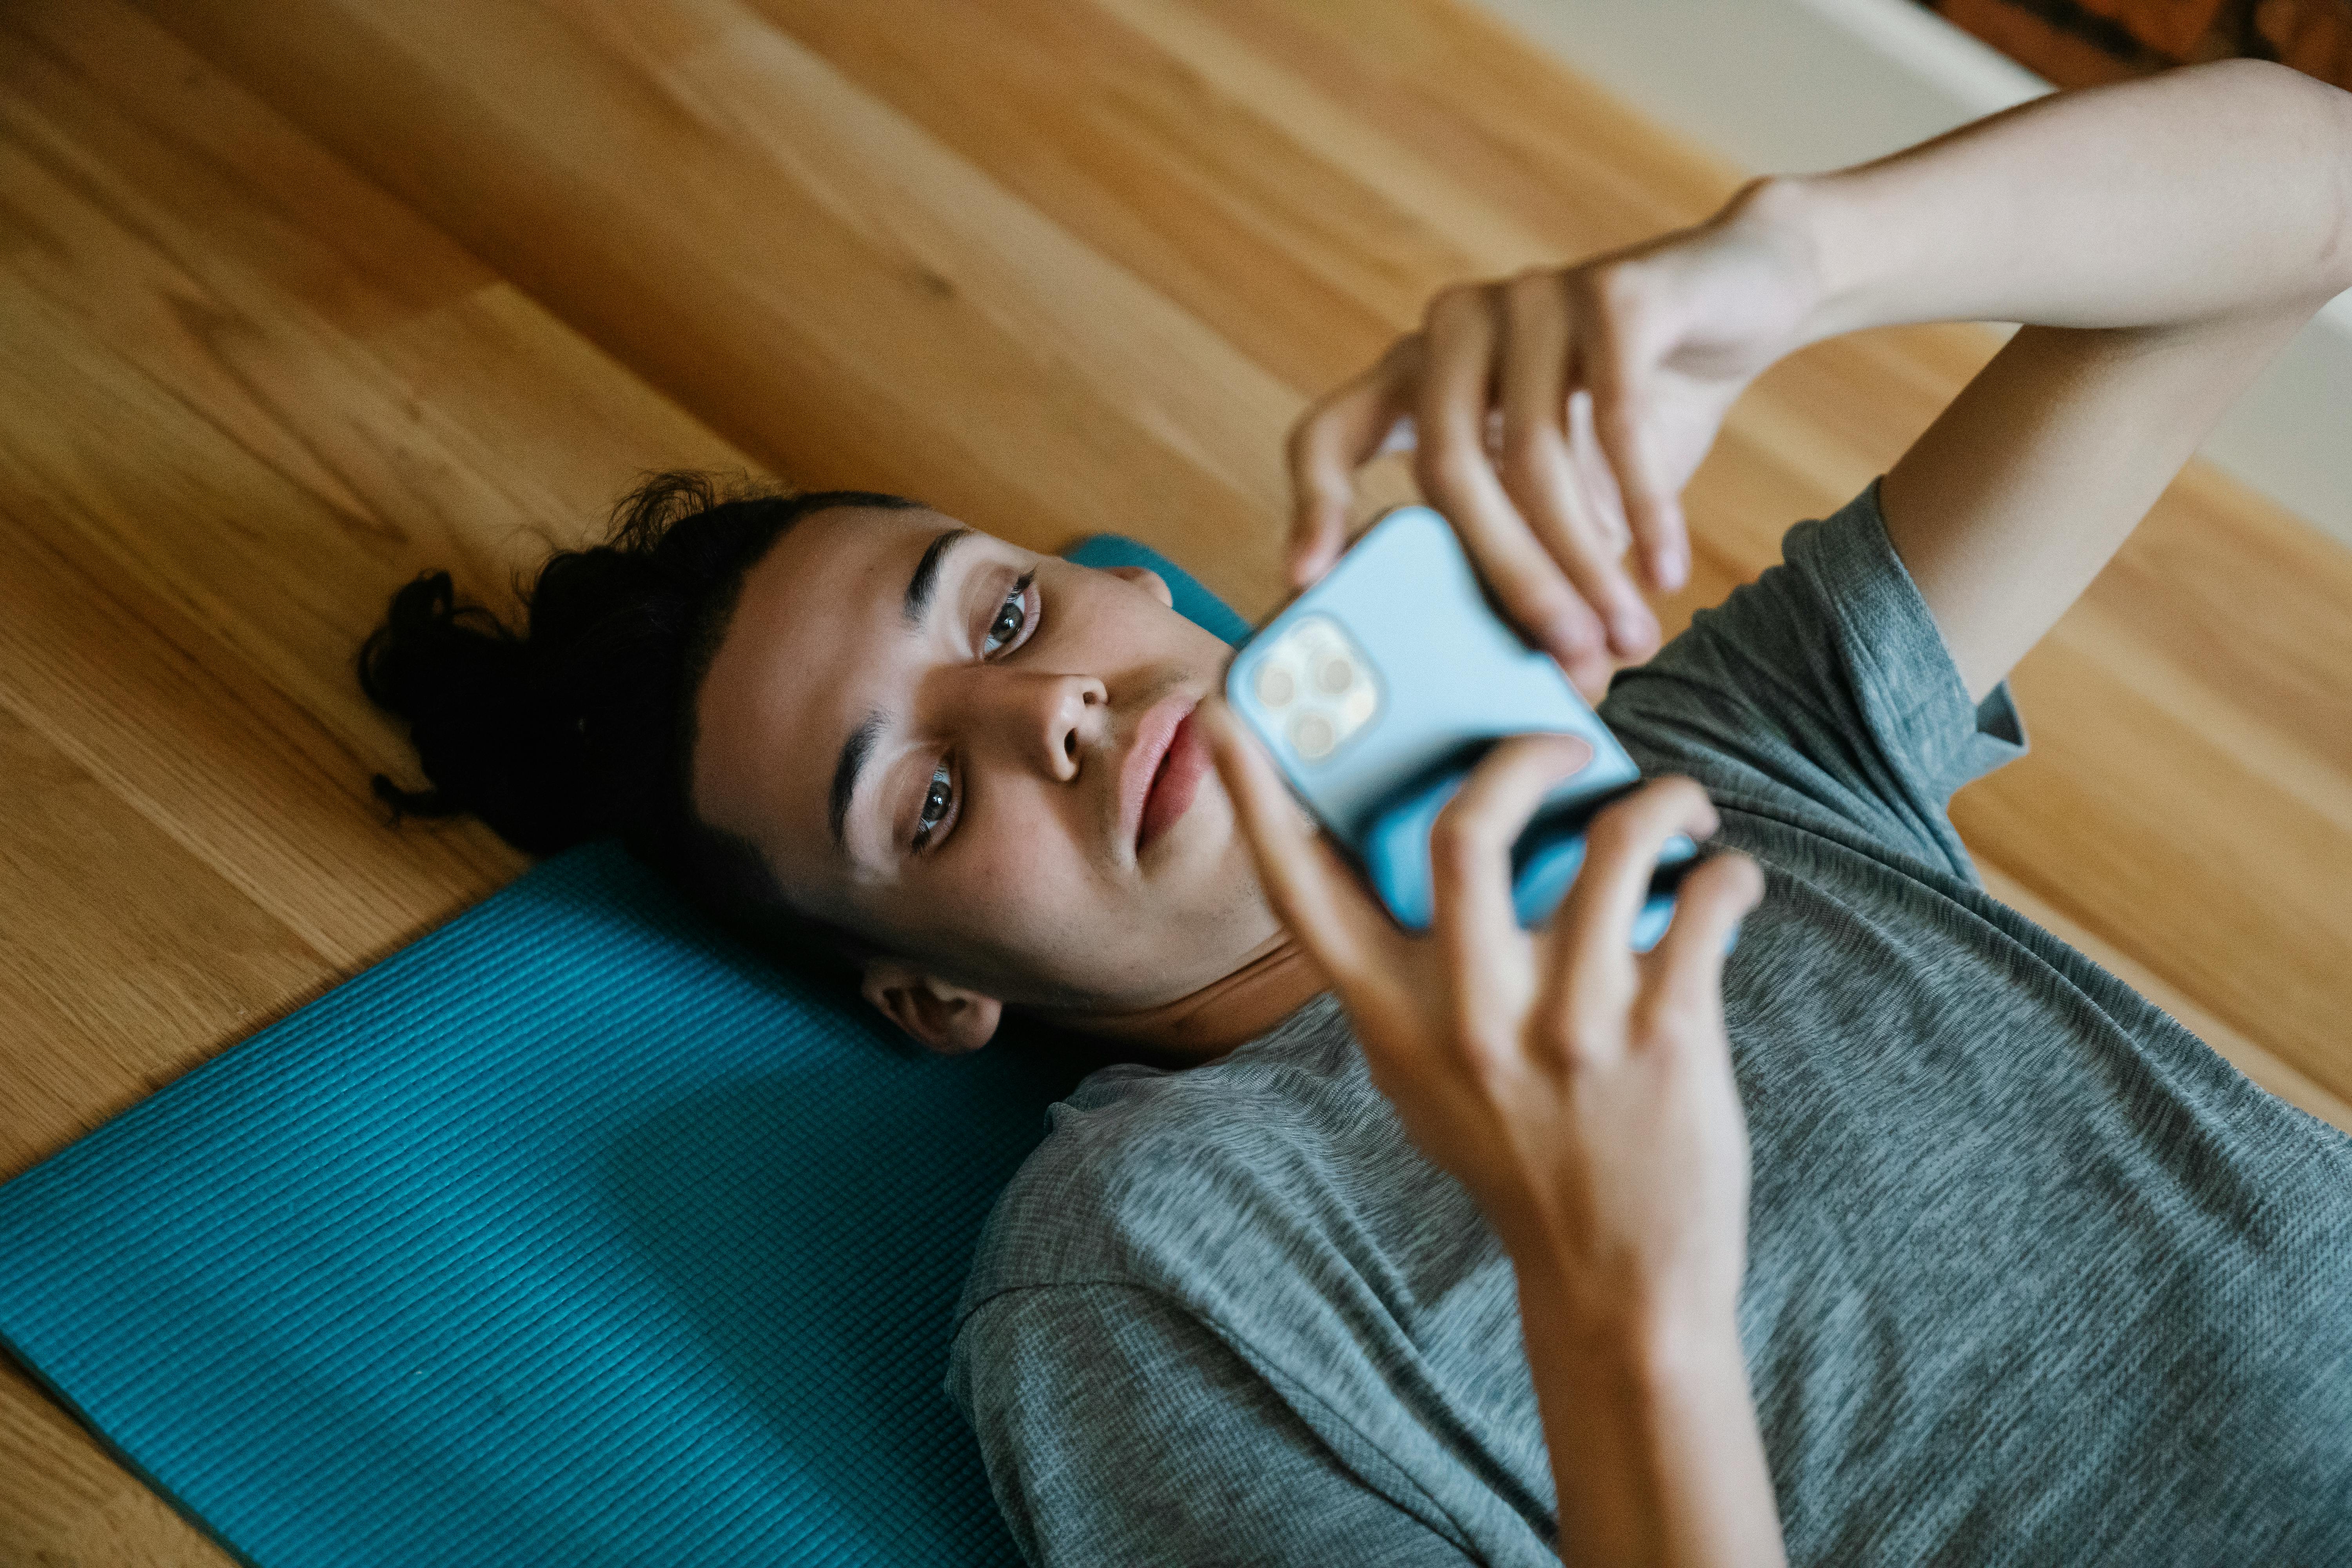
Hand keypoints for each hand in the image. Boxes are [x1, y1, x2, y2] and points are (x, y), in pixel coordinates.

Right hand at [1199, 703, 1765, 1331]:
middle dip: (1524, 755)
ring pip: (1615, 845)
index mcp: (1392, 1018)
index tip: (1230, 709)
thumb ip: (1407, 981)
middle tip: (1568, 744)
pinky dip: (1728, 873)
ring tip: (1679, 805)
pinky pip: (1705, 902)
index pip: (1302, 891)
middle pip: (1465, 830)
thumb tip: (1425, 848)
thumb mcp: (1423, 1078)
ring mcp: (1570, 1024)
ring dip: (1661, 800)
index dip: (1254, 794)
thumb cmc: (1516, 1157)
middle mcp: (1470, 1015)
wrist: (1617, 1280)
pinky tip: (1727, 882)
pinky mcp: (1665, 1036)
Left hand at [1287, 180, 1820, 700]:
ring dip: (1586, 561)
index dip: (1311, 508)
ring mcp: (1527, 298)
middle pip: (1448, 469)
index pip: (1329, 435)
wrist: (1741, 296)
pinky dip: (1645, 505)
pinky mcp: (1613, 289)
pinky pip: (1617, 418)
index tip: (1308, 581)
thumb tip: (1523, 686)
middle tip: (1561, 661)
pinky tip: (1665, 571)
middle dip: (1507, 577)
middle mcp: (1454, 329)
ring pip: (1536, 453)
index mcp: (1414, 375)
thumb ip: (1524, 554)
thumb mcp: (1563, 491)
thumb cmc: (1631, 413)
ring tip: (1628, 638)